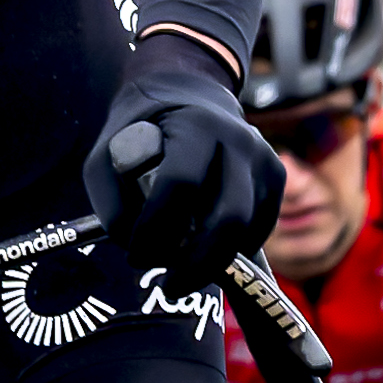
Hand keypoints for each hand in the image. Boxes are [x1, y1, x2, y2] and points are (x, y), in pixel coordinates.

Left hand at [86, 32, 281, 276]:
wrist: (188, 96)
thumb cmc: (140, 131)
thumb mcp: (106, 155)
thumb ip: (111, 202)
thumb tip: (133, 248)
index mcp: (195, 126)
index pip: (181, 185)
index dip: (155, 229)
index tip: (134, 255)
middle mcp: (239, 140)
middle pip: (228, 218)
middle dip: (196, 264)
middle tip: (168, 287)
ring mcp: (264, 158)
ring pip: (248, 229)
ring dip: (213, 262)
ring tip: (181, 273)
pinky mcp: (276, 176)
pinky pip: (260, 228)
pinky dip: (232, 251)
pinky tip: (203, 255)